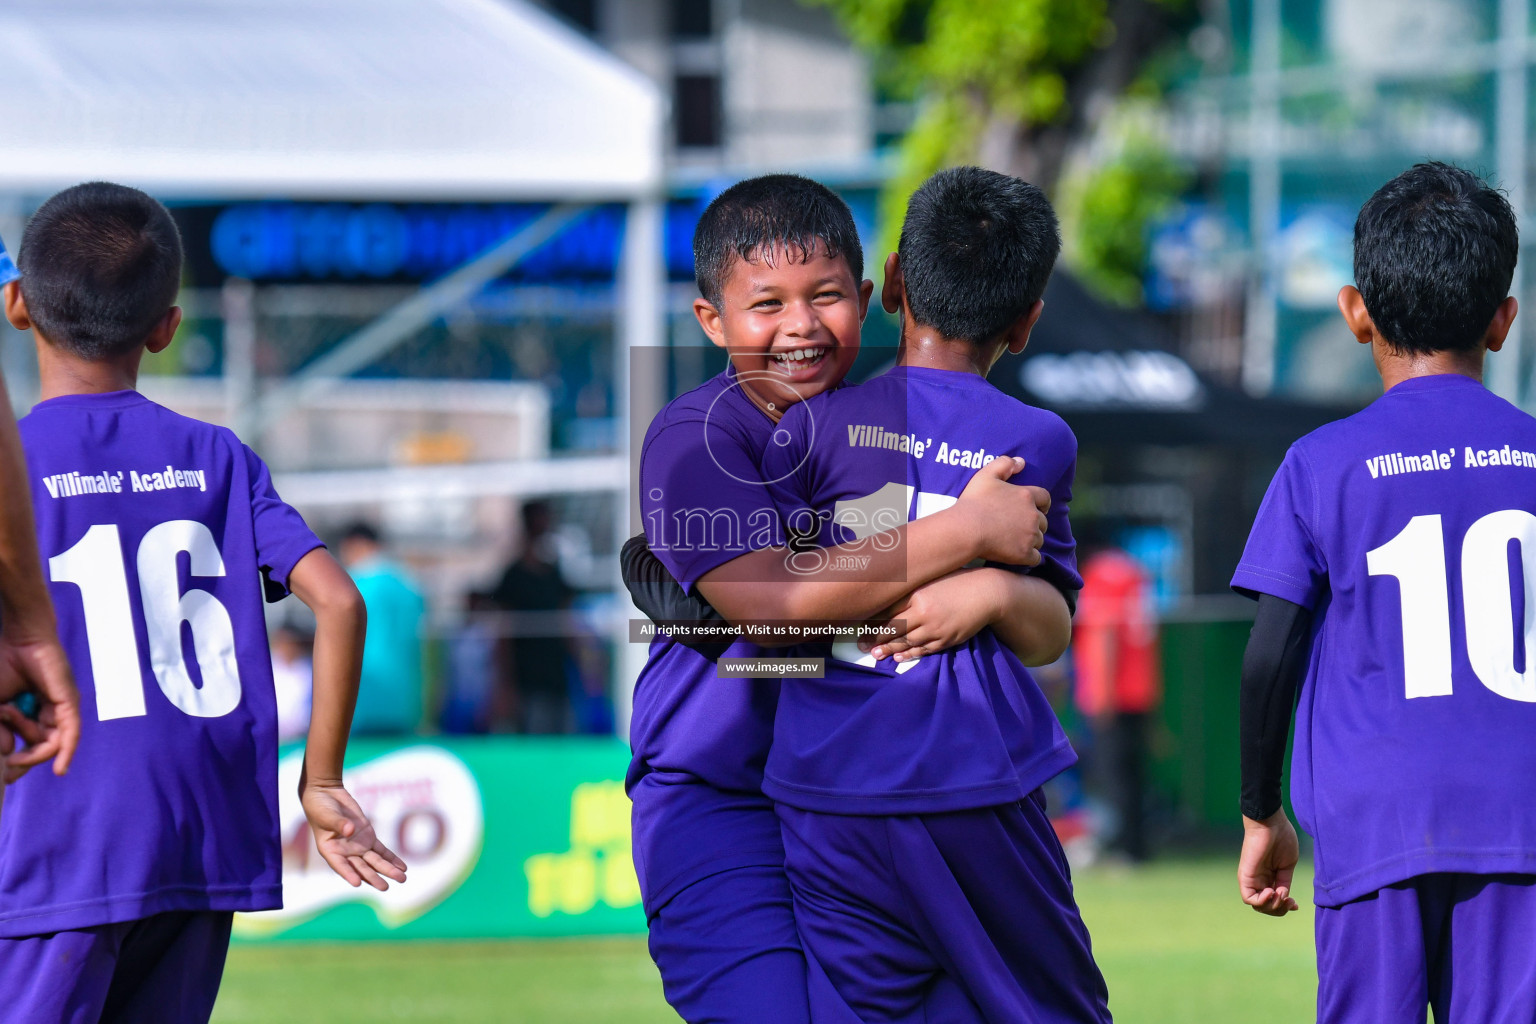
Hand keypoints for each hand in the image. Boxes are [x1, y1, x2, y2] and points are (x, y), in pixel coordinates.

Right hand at [0, 631, 79, 777]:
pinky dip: (66, 753)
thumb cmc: (4, 665)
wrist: (20, 639)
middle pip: (40, 748)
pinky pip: (71, 734)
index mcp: (33, 714)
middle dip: (23, 759)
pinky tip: (59, 770)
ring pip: (50, 743)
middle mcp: (51, 714)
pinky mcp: (70, 703)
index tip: (6, 777)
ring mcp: (63, 709)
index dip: (18, 764)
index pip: (30, 747)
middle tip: (9, 771)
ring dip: (26, 738)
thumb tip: (8, 752)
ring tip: (6, 712)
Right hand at [300, 777, 408, 890]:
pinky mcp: (368, 838)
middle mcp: (345, 853)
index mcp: (330, 850)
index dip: (348, 874)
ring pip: (375, 862)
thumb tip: (349, 831)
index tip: (356, 883)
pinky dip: (392, 859)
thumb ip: (338, 823)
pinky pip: (382, 851)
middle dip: (374, 877)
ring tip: (402, 879)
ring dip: (388, 870)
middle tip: (385, 887)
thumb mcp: (327, 815)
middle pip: (361, 868)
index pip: (340, 865)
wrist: (328, 795)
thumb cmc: (321, 807)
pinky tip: (402, 867)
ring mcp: (358, 846)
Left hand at [857, 568, 1000, 663]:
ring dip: (889, 650)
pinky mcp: (946, 639)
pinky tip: (899, 658)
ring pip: (906, 642)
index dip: (871, 620)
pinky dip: (910, 654)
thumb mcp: (931, 579)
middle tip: (860, 645)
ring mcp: (935, 628)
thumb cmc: (958, 581)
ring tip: (875, 655)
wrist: (988, 592)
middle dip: (874, 638)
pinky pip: (924, 649)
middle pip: (892, 628)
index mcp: (917, 593)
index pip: (887, 609)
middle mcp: (923, 612)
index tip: (858, 626)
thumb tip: (887, 595)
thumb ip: (911, 588)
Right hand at [957, 457, 1048, 566]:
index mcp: (1026, 496)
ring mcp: (1030, 536)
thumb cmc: (973, 502)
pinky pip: (1036, 557)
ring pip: (1039, 540)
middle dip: (1034, 524)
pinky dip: (1029, 557)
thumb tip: (1021, 462)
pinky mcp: (1025, 553)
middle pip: (1044, 522)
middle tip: (1019, 527)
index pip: (1046, 498)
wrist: (966, 529)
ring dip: (1031, 540)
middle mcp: (1033, 515)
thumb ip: (1004, 464)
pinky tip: (1017, 555)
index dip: (1042, 504)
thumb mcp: (985, 475)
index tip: (1038, 508)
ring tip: (1014, 541)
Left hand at [1238, 810, 1300, 915]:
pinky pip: (1248, 898)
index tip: (1295, 905)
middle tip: (1289, 900)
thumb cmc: (1281, 838)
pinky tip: (1271, 891)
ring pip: (1258, 906)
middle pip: (1266, 907)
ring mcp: (1252, 879)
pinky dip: (1261, 901)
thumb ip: (1284, 882)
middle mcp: (1260, 881)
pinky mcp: (1245, 876)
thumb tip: (1283, 895)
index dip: (1285, 907)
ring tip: (1280, 894)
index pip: (1275, 901)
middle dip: (1280, 909)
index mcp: (1271, 878)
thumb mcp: (1287, 865)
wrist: (1271, 823)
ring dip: (1272, 906)